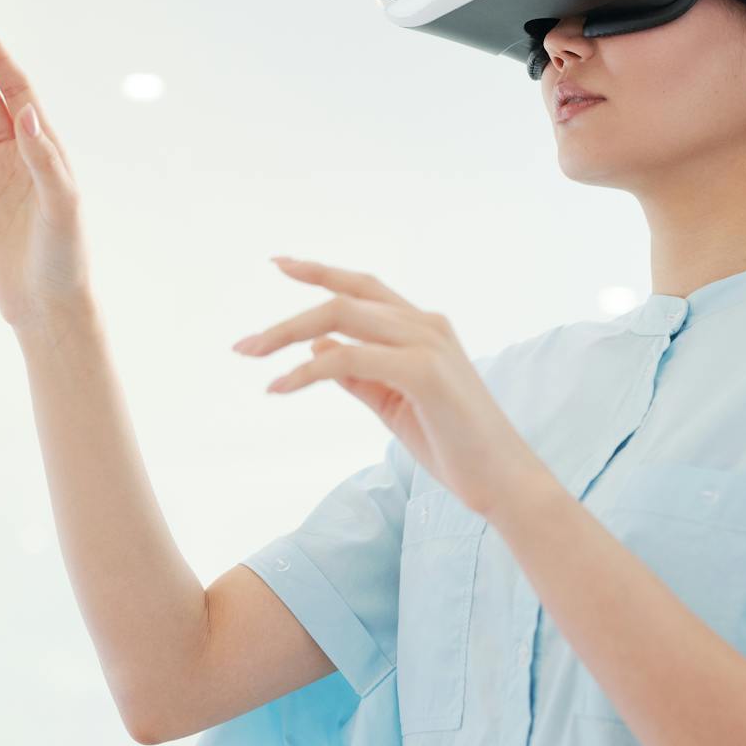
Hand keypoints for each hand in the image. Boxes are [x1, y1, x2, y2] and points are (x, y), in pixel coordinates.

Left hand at [233, 256, 544, 518]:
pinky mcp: (424, 371)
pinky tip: (280, 386)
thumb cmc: (453, 445)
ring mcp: (427, 343)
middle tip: (243, 345)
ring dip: (286, 335)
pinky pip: (349, 357)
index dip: (319, 271)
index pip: (362, 286)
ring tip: (250, 356)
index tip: (278, 263)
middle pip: (343, 297)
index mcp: (423, 326)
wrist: (502, 482)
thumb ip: (358, 374)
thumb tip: (316, 349)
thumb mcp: (392, 404)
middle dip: (287, 317)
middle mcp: (426, 324)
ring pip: (340, 318)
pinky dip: (308, 369)